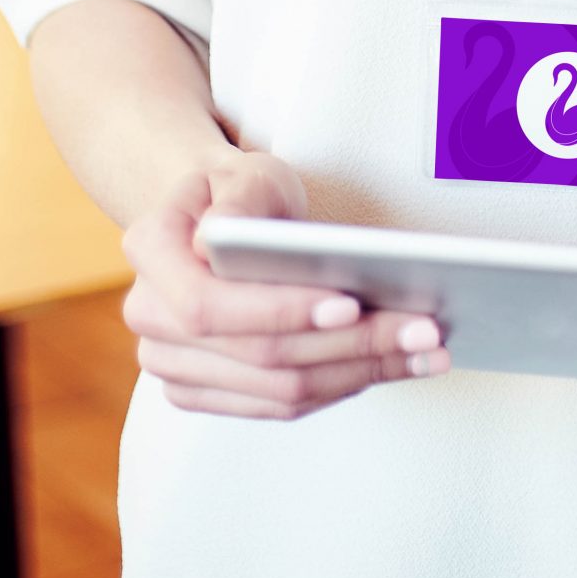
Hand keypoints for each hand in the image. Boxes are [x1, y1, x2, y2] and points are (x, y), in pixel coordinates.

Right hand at [121, 146, 450, 417]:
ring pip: (279, 392)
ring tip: (426, 350)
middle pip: (261, 357)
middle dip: (351, 345)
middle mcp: (151, 319)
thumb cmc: (242, 192)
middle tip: (424, 329)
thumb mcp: (245, 171)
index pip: (211, 306)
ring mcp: (174, 367)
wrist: (222, 222)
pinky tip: (392, 364)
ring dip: (361, 373)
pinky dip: (342, 387)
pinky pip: (282, 406)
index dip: (281, 312)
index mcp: (150, 252)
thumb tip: (221, 237)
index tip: (352, 304)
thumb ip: (237, 198)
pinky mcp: (208, 395)